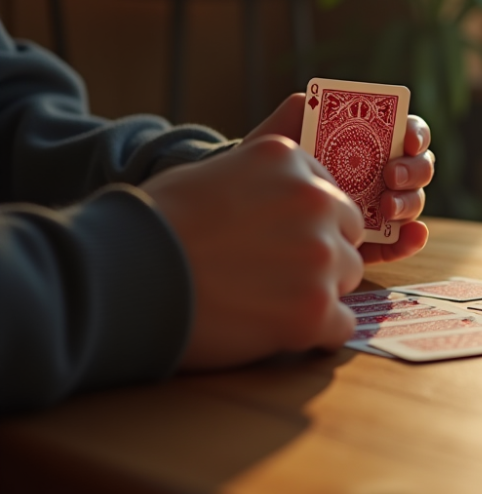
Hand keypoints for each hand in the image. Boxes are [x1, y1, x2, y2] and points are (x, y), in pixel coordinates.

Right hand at [142, 136, 364, 369]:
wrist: (123, 275)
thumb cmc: (158, 224)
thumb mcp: (216, 171)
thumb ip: (266, 178)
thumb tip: (295, 171)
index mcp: (290, 159)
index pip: (330, 195)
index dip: (308, 224)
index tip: (278, 241)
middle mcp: (315, 201)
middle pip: (346, 236)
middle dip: (319, 256)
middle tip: (272, 275)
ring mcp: (319, 257)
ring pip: (347, 278)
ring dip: (317, 293)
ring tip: (265, 302)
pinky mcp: (313, 310)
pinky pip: (342, 325)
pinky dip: (317, 333)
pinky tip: (280, 331)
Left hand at [245, 94, 433, 263]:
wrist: (253, 214)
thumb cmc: (273, 166)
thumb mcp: (280, 134)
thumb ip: (299, 109)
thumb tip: (320, 100)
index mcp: (371, 142)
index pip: (407, 132)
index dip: (416, 133)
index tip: (408, 140)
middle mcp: (384, 174)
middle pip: (420, 166)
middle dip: (414, 169)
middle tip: (390, 175)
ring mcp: (383, 209)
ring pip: (415, 202)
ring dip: (410, 202)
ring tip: (388, 208)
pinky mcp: (376, 243)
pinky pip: (403, 243)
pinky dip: (413, 239)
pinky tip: (411, 234)